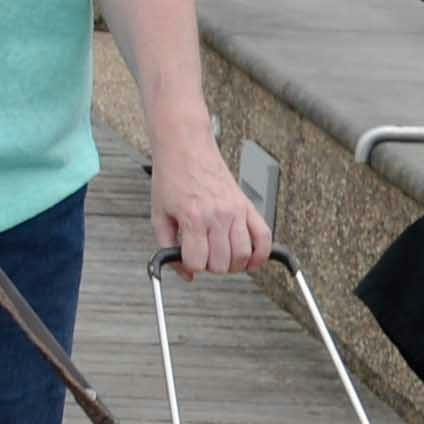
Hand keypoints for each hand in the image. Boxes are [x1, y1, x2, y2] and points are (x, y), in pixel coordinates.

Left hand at [149, 140, 268, 277]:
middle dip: (211, 266)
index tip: (187, 257)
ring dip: (233, 264)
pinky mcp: (247, 205)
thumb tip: (185, 274)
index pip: (197, 262)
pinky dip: (261, 254)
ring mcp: (235, 211)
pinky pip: (264, 237)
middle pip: (222, 263)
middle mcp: (217, 216)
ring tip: (223, 256)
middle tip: (204, 255)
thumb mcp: (159, 215)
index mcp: (193, 218)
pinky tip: (251, 259)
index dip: (190, 265)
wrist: (185, 149)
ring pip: (244, 255)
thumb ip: (167, 248)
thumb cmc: (171, 178)